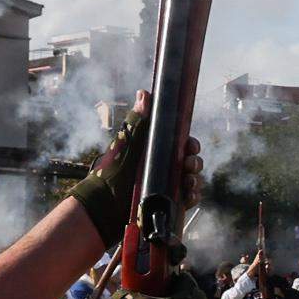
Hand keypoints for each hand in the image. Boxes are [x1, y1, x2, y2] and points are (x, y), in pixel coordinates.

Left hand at [75, 98, 198, 246]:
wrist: (104, 204)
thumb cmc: (112, 171)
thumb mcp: (127, 142)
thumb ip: (138, 120)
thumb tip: (145, 92)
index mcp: (154, 152)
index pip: (180, 144)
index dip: (189, 144)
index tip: (190, 145)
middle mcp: (162, 169)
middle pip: (188, 162)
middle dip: (194, 161)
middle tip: (188, 164)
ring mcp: (166, 187)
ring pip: (191, 180)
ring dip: (195, 179)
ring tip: (188, 181)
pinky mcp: (168, 206)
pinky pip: (188, 199)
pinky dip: (192, 196)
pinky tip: (189, 194)